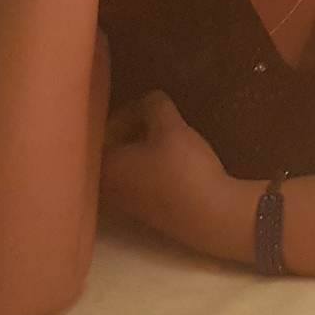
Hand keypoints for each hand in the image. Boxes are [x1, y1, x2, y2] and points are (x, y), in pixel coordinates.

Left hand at [100, 90, 244, 257]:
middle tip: (154, 115)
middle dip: (131, 129)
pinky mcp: (145, 211)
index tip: (148, 105)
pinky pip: (138, 179)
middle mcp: (107, 188)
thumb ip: (155, 105)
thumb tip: (149, 99)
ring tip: (163, 133)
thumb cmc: (183, 169)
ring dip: (141, 146)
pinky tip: (170, 158)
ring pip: (125, 165)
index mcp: (105, 166)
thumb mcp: (171, 127)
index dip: (125, 112)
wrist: (211, 216)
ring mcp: (125, 203)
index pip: (102, 130)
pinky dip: (148, 165)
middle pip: (112, 149)